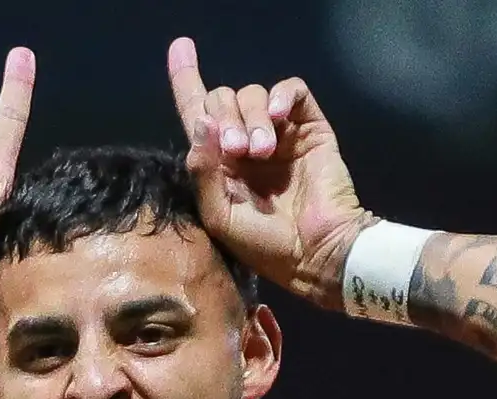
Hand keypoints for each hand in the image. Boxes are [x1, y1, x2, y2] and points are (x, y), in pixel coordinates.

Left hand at [166, 38, 372, 309]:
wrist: (315, 252)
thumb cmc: (265, 245)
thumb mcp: (219, 215)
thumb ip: (203, 171)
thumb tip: (200, 122)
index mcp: (220, 163)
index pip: (198, 114)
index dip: (186, 80)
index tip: (180, 48)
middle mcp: (245, 142)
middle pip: (221, 100)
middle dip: (223, 119)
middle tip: (237, 152)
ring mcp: (278, 133)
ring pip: (251, 95)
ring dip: (251, 119)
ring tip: (262, 152)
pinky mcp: (308, 127)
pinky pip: (292, 90)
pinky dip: (281, 95)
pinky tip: (278, 116)